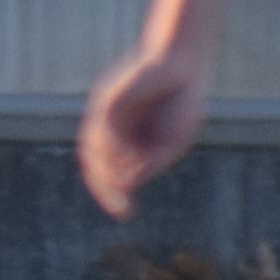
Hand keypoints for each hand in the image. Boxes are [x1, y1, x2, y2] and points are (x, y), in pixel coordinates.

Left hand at [77, 43, 210, 218]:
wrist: (184, 65)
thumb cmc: (181, 104)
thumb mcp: (171, 142)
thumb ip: (151, 163)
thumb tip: (126, 186)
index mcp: (125, 143)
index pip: (108, 174)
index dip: (112, 196)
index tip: (126, 214)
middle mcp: (109, 131)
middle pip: (96, 167)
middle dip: (106, 189)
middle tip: (123, 209)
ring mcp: (104, 116)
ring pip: (95, 151)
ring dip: (112, 170)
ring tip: (133, 178)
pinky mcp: (107, 100)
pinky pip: (102, 129)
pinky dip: (114, 147)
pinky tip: (130, 157)